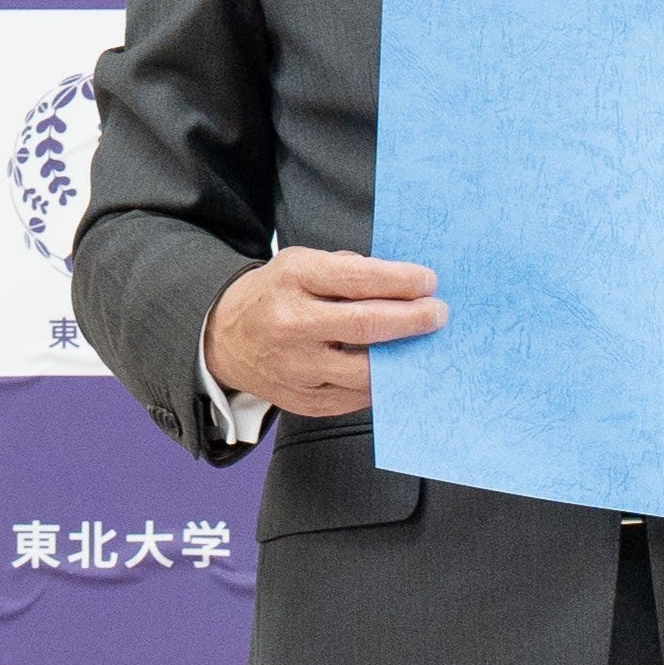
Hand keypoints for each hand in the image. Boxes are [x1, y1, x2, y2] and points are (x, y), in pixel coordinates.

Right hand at [203, 248, 446, 417]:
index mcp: (293, 279)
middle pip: (367, 325)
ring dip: (403, 357)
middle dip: (413, 319)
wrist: (224, 338)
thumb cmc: (277, 294)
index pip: (359, 279)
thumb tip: (407, 284)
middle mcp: (291, 324)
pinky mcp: (303, 401)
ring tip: (423, 343)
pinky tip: (395, 367)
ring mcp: (295, 368)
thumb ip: (350, 270)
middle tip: (439, 314)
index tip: (429, 282)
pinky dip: (381, 382)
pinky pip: (355, 396)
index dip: (402, 281)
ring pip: (365, 369)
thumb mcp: (303, 263)